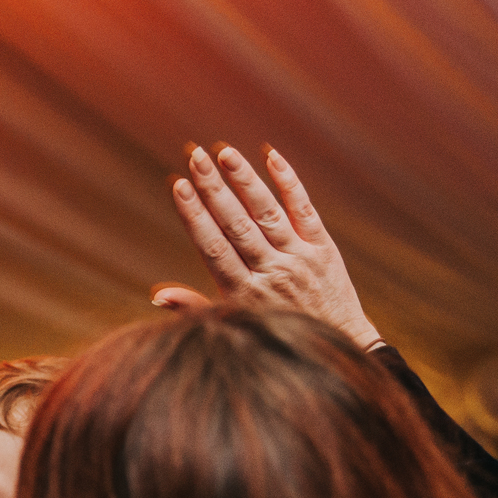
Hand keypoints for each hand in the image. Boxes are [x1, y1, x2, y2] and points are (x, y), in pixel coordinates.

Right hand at [152, 144, 381, 351]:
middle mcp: (272, 272)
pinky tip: (271, 157)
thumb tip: (157, 296)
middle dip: (213, 188)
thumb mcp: (235, 325)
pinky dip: (289, 182)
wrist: (340, 345)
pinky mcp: (323, 248)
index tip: (178, 185)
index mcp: (243, 292)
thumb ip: (195, 307)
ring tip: (225, 152)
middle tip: (195, 156)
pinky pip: (304, 210)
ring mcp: (299, 258)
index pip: (213, 246)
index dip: (195, 215)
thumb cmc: (276, 334)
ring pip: (267, 213)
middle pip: (237, 224)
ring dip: (245, 180)